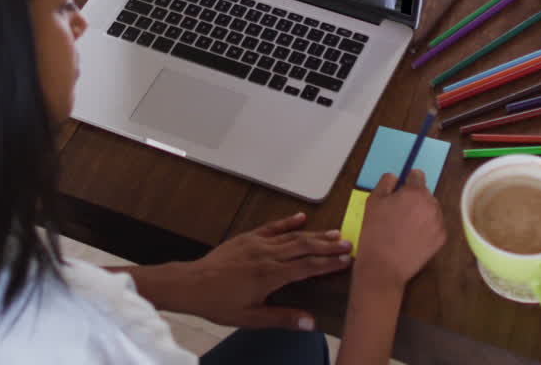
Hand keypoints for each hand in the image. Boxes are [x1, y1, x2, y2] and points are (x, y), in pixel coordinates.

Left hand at [171, 212, 351, 329]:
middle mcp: (267, 255)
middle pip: (304, 247)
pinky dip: (288, 222)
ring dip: (314, 234)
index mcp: (270, 275)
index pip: (307, 267)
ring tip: (334, 232)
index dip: (329, 263)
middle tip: (348, 244)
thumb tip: (310, 322)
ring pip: (292, 236)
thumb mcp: (251, 318)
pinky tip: (301, 218)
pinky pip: (272, 227)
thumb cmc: (219, 303)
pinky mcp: (247, 237)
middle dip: (328, 245)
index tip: (347, 261)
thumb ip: (282, 318)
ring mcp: (257, 243)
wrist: (191, 284)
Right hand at [355, 171, 444, 289]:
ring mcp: (439, 223)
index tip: (401, 190)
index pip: (417, 175)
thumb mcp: (373, 201)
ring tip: (405, 226)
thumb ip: (385, 183)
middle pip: (425, 193)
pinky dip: (427, 228)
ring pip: (431, 209)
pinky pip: (435, 226)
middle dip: (414, 198)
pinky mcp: (441, 239)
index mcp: (415, 192)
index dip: (407, 180)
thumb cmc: (375, 232)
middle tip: (399, 212)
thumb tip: (395, 177)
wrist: (383, 266)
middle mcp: (431, 205)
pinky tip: (412, 237)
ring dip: (422, 212)